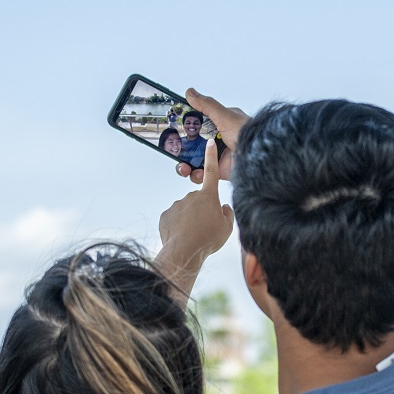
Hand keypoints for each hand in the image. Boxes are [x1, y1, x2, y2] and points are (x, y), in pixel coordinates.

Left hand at [159, 135, 234, 267]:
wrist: (184, 251)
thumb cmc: (208, 239)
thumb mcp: (227, 228)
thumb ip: (227, 214)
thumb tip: (223, 207)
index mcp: (208, 196)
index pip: (212, 171)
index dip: (212, 156)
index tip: (210, 141)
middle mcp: (191, 196)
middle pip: (199, 201)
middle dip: (202, 211)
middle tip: (206, 228)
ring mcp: (177, 205)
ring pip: (186, 211)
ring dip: (190, 220)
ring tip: (194, 236)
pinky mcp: (166, 215)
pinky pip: (175, 219)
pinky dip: (179, 226)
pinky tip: (182, 237)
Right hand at [177, 87, 248, 184]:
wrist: (260, 159)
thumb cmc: (249, 135)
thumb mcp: (225, 116)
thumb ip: (206, 105)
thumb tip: (190, 92)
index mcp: (221, 123)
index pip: (198, 121)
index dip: (184, 125)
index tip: (172, 127)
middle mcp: (218, 138)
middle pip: (193, 142)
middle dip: (180, 147)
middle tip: (172, 150)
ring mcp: (217, 155)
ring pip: (194, 159)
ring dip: (185, 163)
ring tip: (182, 167)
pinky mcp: (218, 170)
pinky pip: (202, 173)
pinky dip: (195, 174)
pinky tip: (194, 172)